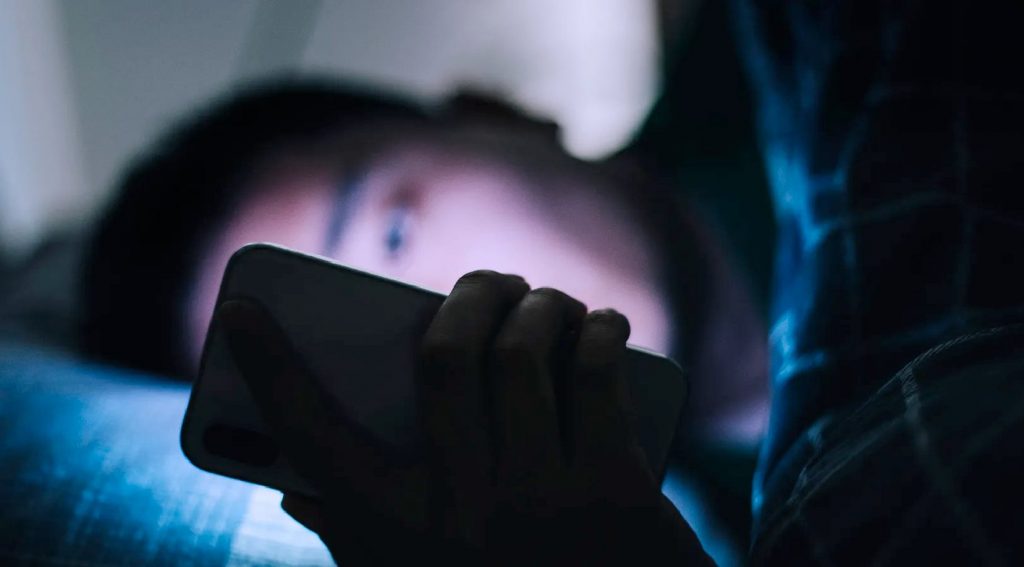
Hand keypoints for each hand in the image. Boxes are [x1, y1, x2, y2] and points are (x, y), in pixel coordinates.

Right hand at [219, 270, 709, 564]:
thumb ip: (355, 534)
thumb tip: (291, 489)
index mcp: (398, 534)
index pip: (312, 440)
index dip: (269, 371)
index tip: (239, 312)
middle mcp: (462, 516)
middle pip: (443, 359)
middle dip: (469, 296)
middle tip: (492, 284)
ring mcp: (542, 504)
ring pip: (519, 355)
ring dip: (539, 306)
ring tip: (547, 303)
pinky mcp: (618, 496)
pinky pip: (597, 378)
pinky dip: (601, 333)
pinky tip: (603, 327)